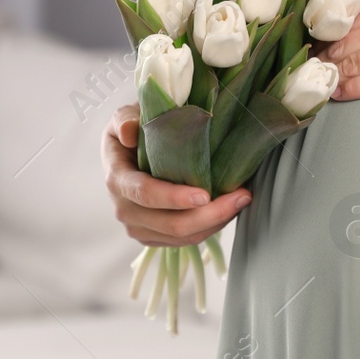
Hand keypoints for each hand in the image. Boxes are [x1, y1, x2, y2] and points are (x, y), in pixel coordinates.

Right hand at [103, 103, 252, 245]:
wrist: (126, 152)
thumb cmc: (132, 130)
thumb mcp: (124, 117)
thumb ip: (125, 120)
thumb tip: (130, 133)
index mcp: (117, 179)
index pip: (146, 194)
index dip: (174, 198)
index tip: (205, 194)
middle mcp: (124, 210)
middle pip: (171, 224)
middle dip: (210, 214)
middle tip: (242, 196)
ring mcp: (138, 227)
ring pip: (182, 237)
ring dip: (215, 222)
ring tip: (242, 200)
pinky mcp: (153, 236)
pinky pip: (185, 241)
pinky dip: (210, 228)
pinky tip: (228, 210)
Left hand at [319, 0, 359, 100]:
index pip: (349, 18)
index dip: (329, 32)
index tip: (317, 41)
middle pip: (346, 41)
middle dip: (324, 54)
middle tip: (307, 65)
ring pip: (356, 62)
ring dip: (332, 72)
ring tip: (316, 81)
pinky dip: (352, 88)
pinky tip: (338, 93)